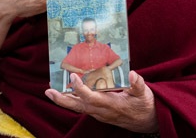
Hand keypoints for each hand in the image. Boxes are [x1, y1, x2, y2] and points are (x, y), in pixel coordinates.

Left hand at [44, 71, 158, 132]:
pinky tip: (65, 93)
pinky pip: (82, 107)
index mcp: (111, 105)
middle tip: (48, 91)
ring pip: (78, 108)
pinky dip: (72, 101)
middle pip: (78, 106)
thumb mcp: (144, 94)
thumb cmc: (145, 105)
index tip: (74, 77)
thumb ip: (138, 84)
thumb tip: (132, 74)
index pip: (92, 98)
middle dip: (62, 100)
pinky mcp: (98, 112)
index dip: (81, 89)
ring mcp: (99, 113)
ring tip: (50, 91)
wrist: (146, 122)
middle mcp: (102, 111)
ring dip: (63, 100)